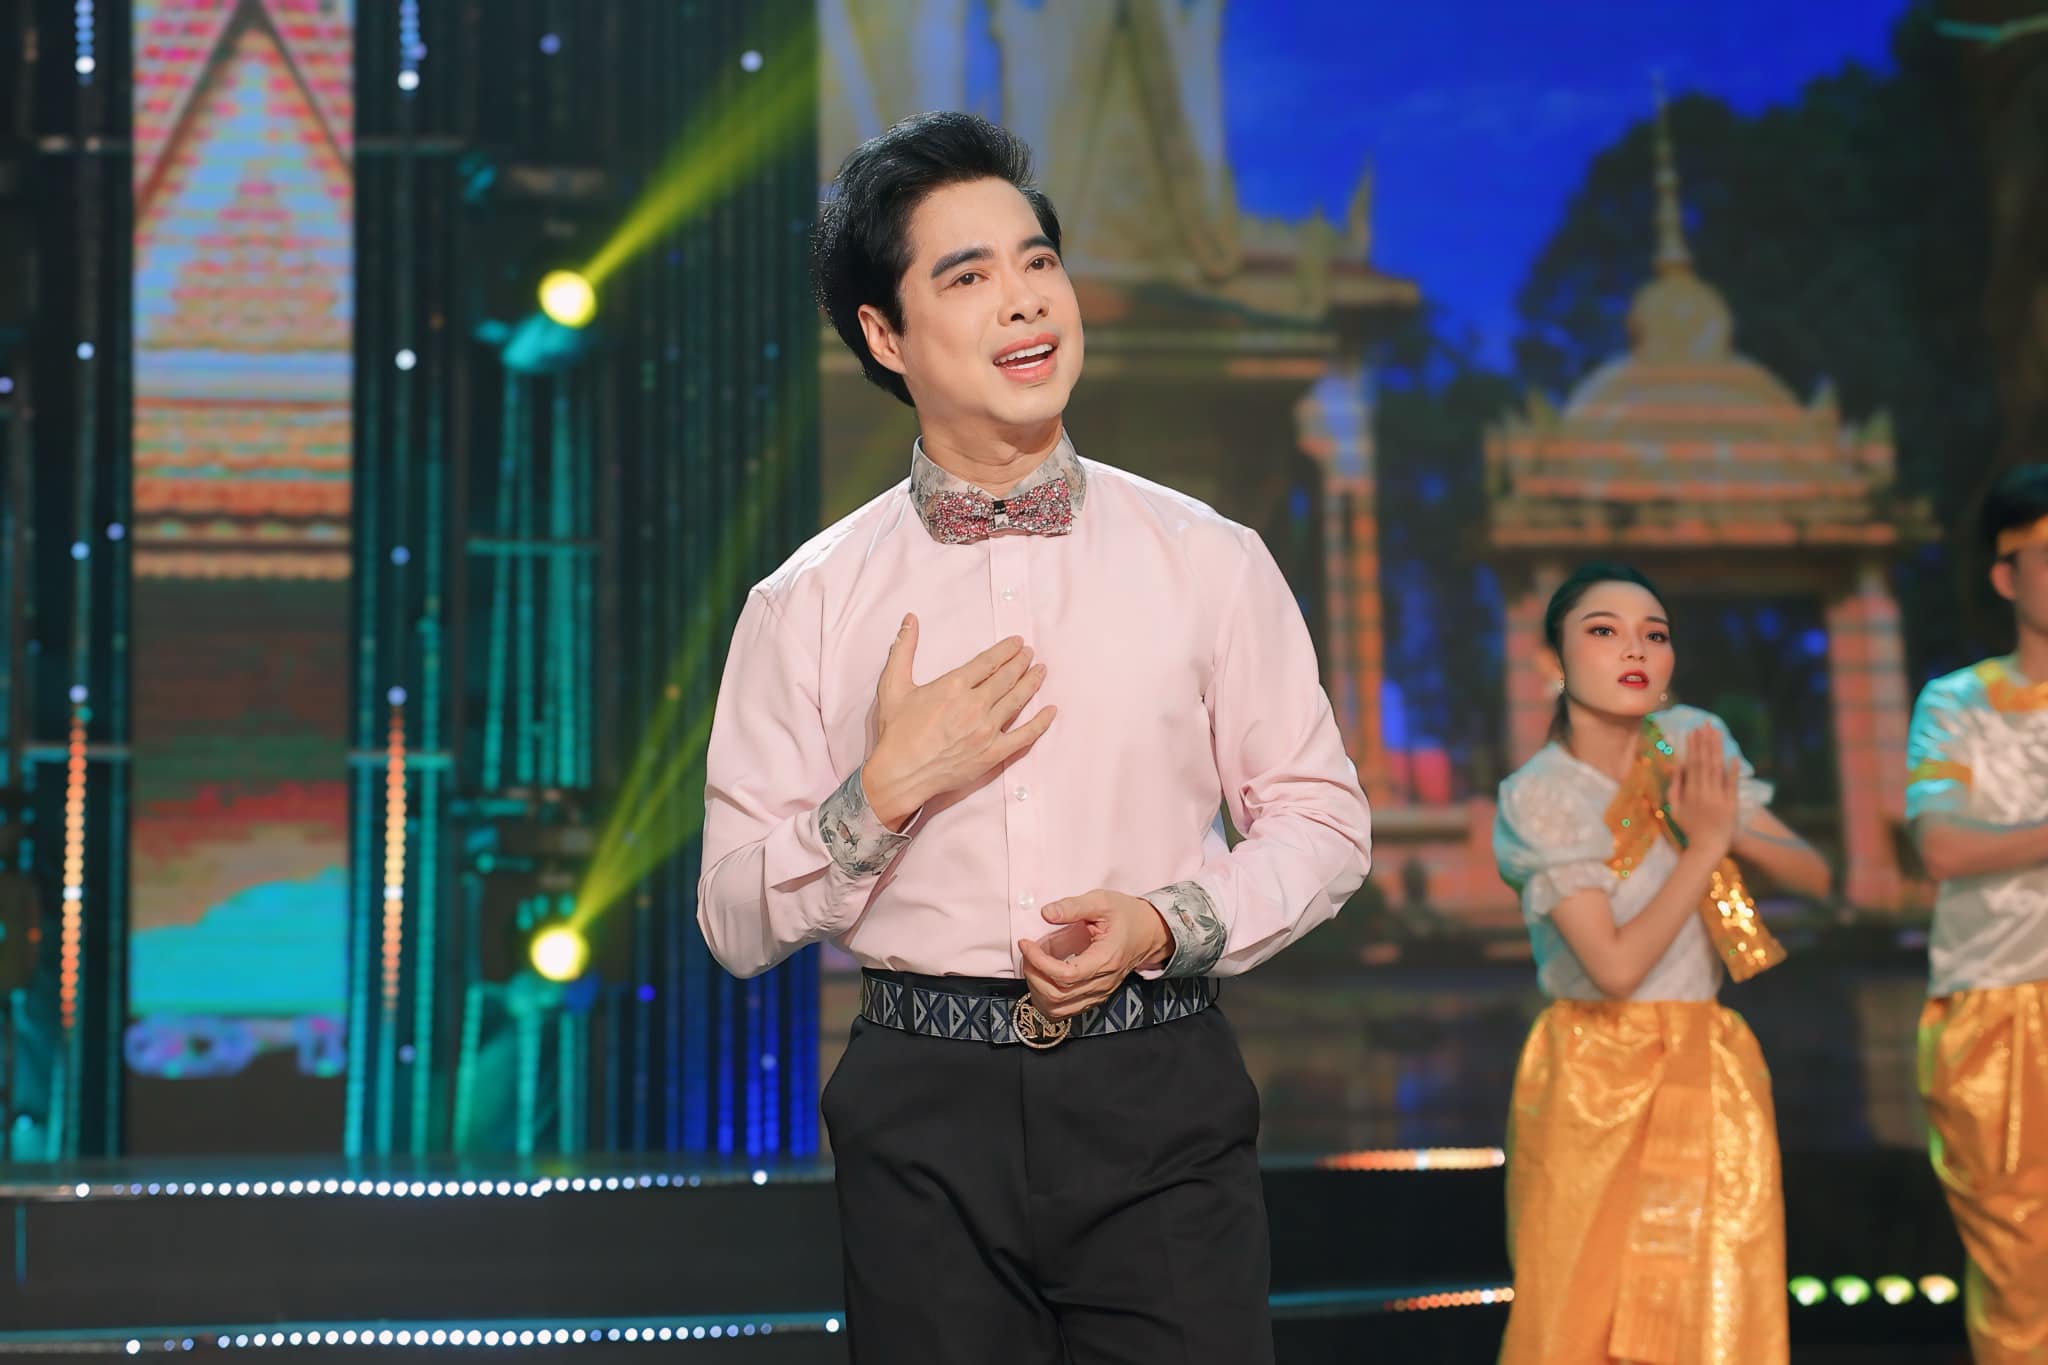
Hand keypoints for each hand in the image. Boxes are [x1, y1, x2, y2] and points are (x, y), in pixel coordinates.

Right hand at [862, 615, 1055, 828]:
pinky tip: (1051, 711)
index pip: (988, 662)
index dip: (1006, 650)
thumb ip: (903, 649)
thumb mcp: (893, 685)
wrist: (900, 774)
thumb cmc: (896, 732)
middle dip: (1021, 662)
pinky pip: (1024, 736)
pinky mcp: (992, 753)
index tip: (1017, 643)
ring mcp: (987, 730)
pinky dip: (1040, 723)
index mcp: (953, 686)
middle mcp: (974, 705)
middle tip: (1030, 653)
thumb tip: (910, 619)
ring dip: (1032, 683)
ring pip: (1017, 701)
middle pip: (1006, 678)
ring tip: (1041, 671)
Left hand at [1016, 891, 1172, 1020]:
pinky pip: (1065, 1011)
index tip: (1026, 943)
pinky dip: (1046, 999)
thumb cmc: (1126, 916)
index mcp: (1105, 959)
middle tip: (1028, 952)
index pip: (1066, 975)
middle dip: (1034, 975)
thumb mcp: (1102, 901)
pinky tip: (1042, 978)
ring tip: (1034, 965)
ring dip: (1037, 990)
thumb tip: (1046, 913)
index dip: (1039, 962)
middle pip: (1058, 995)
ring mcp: (1099, 994)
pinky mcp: (1094, 997)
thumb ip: (1073, 907)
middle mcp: (1103, 983)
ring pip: (1058, 1009)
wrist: (1150, 933)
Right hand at [1667, 727, 1739, 858]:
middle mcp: (1705, 792)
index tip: (1693, 731)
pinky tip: (1733, 756)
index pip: (1692, 764)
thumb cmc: (1689, 827)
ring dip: (1717, 750)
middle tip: (1706, 724)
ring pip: (1718, 768)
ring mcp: (1719, 797)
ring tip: (1717, 733)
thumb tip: (1676, 766)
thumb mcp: (1674, 808)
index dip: (1693, 747)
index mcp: (1690, 792)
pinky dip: (1733, 770)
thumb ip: (1675, 786)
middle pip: (1705, 762)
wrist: (1707, 847)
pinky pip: (1732, 784)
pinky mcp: (1731, 803)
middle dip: (1706, 742)